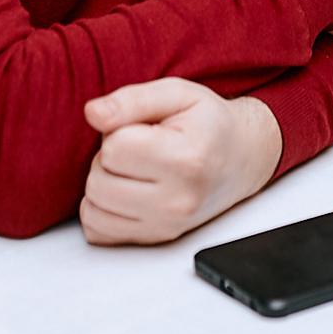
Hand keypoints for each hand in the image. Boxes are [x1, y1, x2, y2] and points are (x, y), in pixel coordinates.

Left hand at [80, 79, 281, 243]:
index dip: (119, 131)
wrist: (240, 158)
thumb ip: (132, 100)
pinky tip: (125, 191)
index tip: (144, 129)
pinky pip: (97, 232)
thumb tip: (93, 113)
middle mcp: (177, 201)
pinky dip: (101, 211)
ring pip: (92, 210)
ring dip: (103, 184)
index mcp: (185, 160)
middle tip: (138, 148)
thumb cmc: (208, 124)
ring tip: (133, 168)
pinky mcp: (155, 240)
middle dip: (108, 159)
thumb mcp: (177, 94)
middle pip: (98, 181)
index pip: (113, 148)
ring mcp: (166, 226)